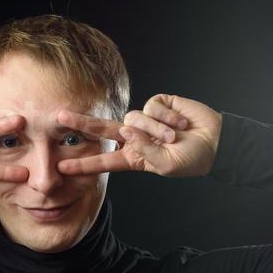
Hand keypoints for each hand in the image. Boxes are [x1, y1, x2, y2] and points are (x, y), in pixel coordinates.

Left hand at [56, 94, 222, 178]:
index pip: (103, 160)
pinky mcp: (158, 104)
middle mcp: (135, 137)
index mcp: (133, 158)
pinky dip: (167, 116)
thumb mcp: (166, 166)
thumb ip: (145, 151)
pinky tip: (180, 123)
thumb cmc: (191, 160)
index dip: (83, 163)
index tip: (61, 168)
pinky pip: (152, 106)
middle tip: (58, 117)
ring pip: (134, 118)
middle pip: (102, 129)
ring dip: (156, 129)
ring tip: (175, 137)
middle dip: (80, 123)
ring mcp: (145, 120)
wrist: (215, 142)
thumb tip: (127, 130)